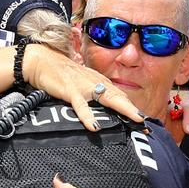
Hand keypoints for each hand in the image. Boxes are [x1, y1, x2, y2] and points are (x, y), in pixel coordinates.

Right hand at [23, 45, 143, 127]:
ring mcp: (84, 86)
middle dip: (133, 110)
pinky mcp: (70, 90)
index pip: (120, 96)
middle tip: (145, 124)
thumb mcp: (81, 84)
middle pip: (119, 97)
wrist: (43, 60)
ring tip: (134, 120)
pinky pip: (81, 105)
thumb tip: (103, 113)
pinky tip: (94, 127)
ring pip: (107, 98)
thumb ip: (93, 95)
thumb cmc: (62, 75)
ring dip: (122, 109)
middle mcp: (96, 82)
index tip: (143, 122)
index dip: (132, 109)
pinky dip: (87, 116)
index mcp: (99, 82)